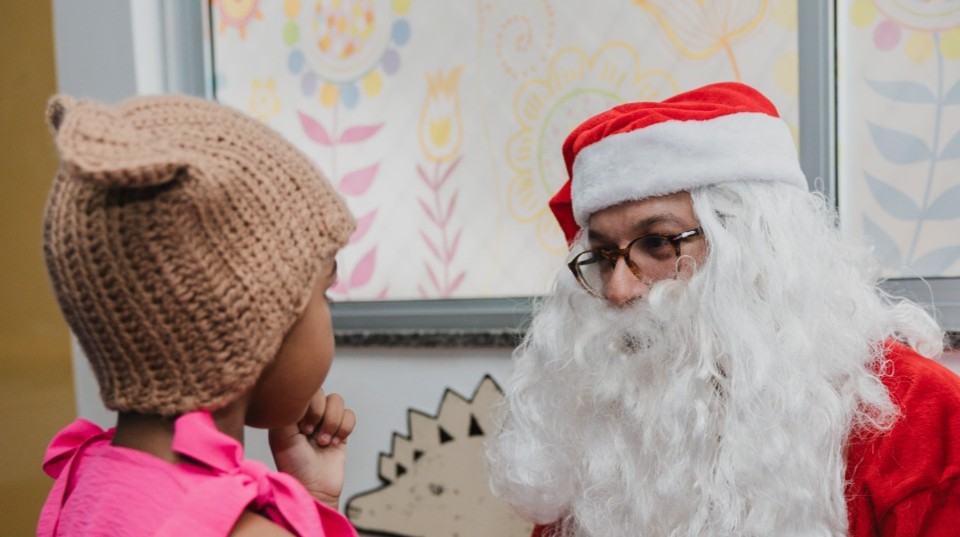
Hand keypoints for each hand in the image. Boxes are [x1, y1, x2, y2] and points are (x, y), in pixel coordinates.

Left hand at [268, 389, 355, 509]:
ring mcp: (325, 421)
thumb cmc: (294, 464)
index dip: (309, 406)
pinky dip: (345, 429)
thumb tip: (301, 392)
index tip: (303, 429)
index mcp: (290, 412)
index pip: (305, 389)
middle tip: (312, 435)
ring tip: (324, 442)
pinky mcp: (341, 430)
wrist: (314, 488)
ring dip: (333, 423)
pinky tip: (335, 444)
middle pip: (323, 392)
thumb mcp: (282, 436)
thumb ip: (288, 410)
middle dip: (321, 415)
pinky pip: (350, 415)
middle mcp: (307, 414)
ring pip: (338, 401)